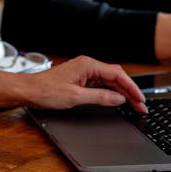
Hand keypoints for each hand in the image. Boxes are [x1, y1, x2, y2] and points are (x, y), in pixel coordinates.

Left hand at [1, 56, 146, 112]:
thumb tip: (119, 99)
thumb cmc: (46, 91)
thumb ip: (100, 97)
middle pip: (116, 77)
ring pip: (110, 81)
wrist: (29, 91)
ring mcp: (84, 72)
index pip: (117, 74)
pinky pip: (101, 84)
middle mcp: (87, 66)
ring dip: (122, 93)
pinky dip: (111, 92)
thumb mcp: (75, 97)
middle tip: (141, 106)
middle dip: (130, 91)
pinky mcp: (80, 79)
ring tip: (134, 105)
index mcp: (88, 65)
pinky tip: (118, 100)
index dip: (131, 88)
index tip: (140, 100)